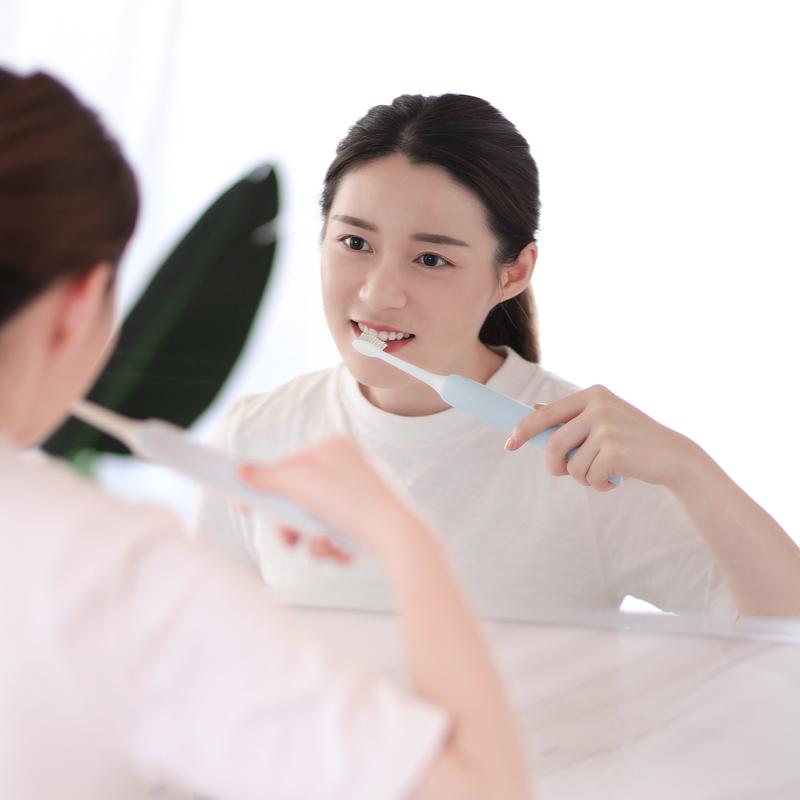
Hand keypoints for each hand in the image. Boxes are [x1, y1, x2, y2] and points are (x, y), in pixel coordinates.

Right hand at [237, 436, 424, 561]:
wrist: (398, 535)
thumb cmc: (351, 503)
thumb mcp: (298, 484)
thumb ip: (266, 477)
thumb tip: (242, 470)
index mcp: (334, 446)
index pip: (289, 464)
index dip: (266, 486)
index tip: (246, 504)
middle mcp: (350, 465)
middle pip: (302, 495)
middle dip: (292, 522)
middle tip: (287, 539)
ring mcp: (362, 492)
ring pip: (317, 518)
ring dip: (313, 539)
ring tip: (323, 547)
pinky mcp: (371, 518)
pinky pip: (337, 532)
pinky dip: (333, 545)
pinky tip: (341, 551)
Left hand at [504, 385, 698, 490]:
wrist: (673, 456)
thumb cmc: (632, 440)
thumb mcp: (602, 420)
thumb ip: (570, 415)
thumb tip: (533, 408)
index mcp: (592, 395)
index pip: (546, 414)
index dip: (523, 431)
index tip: (509, 444)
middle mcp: (598, 405)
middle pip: (553, 443)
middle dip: (554, 466)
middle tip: (562, 473)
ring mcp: (607, 426)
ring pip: (571, 465)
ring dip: (583, 477)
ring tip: (602, 472)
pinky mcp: (614, 449)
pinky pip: (588, 476)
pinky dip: (598, 484)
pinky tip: (615, 478)